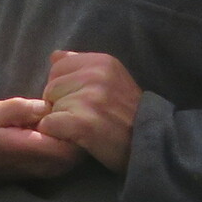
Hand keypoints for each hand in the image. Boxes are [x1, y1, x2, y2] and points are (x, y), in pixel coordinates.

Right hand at [0, 96, 83, 179]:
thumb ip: (20, 108)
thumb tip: (46, 106)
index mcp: (27, 150)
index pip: (66, 142)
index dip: (71, 124)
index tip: (67, 107)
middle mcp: (44, 165)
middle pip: (78, 149)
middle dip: (78, 129)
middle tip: (72, 110)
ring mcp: (52, 171)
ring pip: (79, 154)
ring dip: (77, 136)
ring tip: (66, 119)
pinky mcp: (56, 171)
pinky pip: (74, 156)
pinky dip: (73, 142)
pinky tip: (62, 129)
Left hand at [36, 49, 140, 170]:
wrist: (153, 147)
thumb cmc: (128, 116)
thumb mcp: (113, 81)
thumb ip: (83, 66)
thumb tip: (55, 55)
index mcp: (103, 61)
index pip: (58, 67)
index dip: (65, 87)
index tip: (85, 102)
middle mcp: (96, 75)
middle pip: (51, 87)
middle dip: (60, 104)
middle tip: (87, 117)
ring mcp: (90, 98)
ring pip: (49, 107)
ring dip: (60, 120)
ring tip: (86, 128)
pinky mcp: (83, 122)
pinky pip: (49, 124)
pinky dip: (58, 135)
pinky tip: (78, 138)